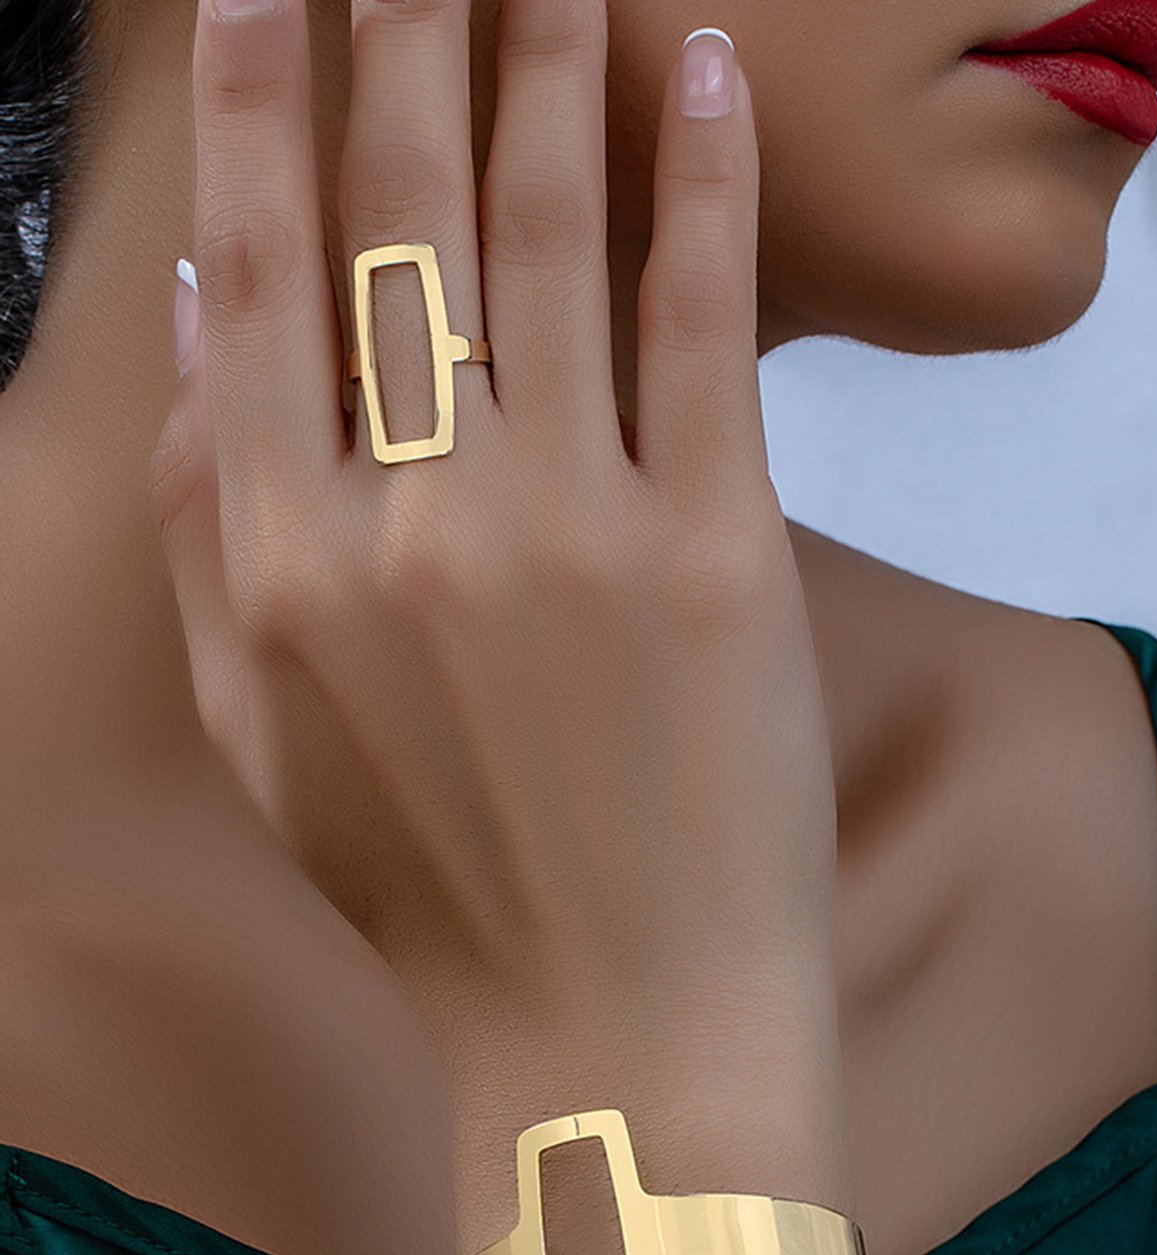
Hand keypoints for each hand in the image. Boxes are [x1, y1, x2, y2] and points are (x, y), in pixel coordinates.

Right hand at [150, 0, 837, 1087]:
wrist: (611, 1015)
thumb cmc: (434, 892)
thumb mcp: (263, 736)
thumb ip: (209, 529)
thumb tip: (198, 329)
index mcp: (286, 560)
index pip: (262, 280)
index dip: (262, 113)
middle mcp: (415, 517)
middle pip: (401, 224)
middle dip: (404, 42)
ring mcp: (574, 525)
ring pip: (546, 241)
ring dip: (544, 69)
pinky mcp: (717, 549)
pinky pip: (703, 326)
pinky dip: (700, 186)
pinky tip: (697, 72)